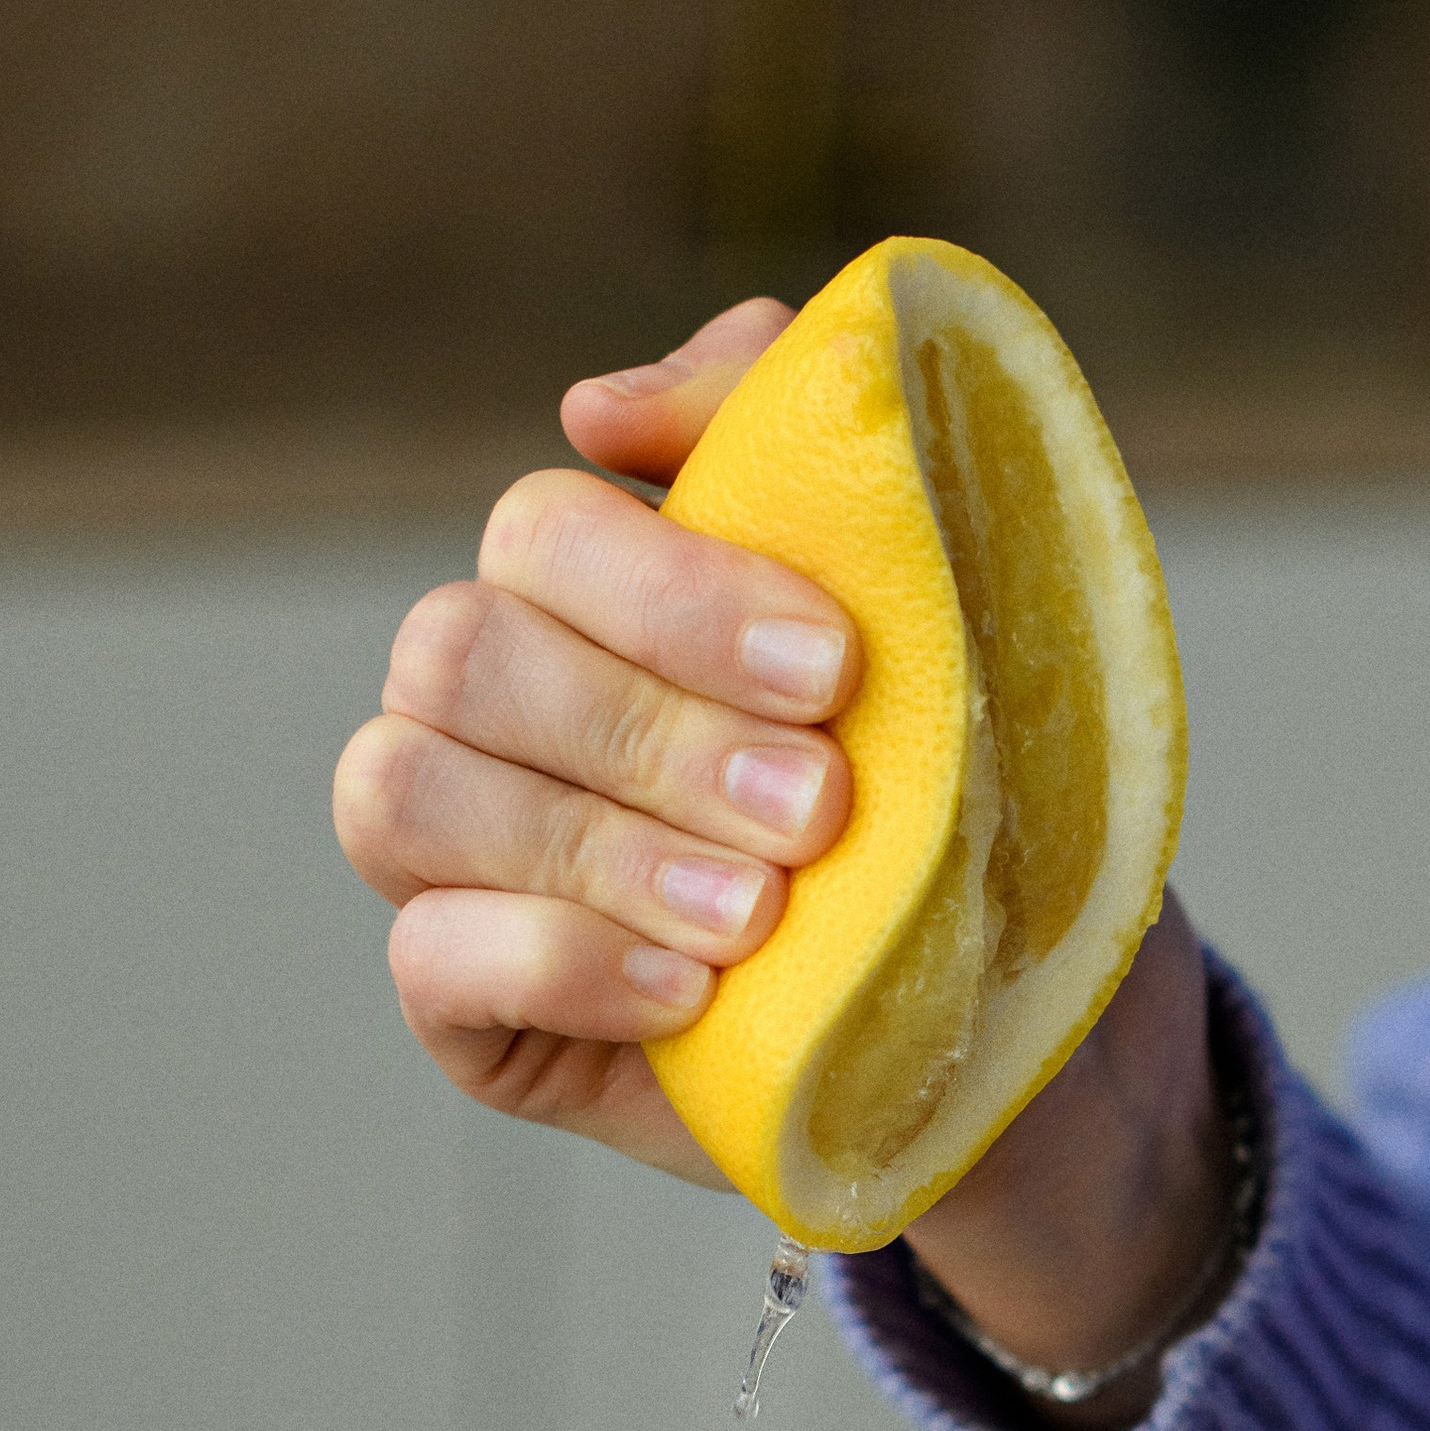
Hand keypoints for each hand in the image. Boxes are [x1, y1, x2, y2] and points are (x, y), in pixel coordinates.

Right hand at [331, 299, 1224, 1394]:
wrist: (1027, 1028)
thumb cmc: (976, 801)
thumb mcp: (947, 603)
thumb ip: (794, 439)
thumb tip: (598, 402)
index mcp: (597, 589)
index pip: (541, 529)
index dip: (670, 591)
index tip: (833, 670)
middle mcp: (502, 705)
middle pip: (458, 651)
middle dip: (648, 729)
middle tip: (819, 810)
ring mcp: (467, 860)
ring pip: (402, 792)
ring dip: (597, 848)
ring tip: (757, 909)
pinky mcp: (471, 1008)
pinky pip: (429, 956)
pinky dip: (560, 960)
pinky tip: (691, 993)